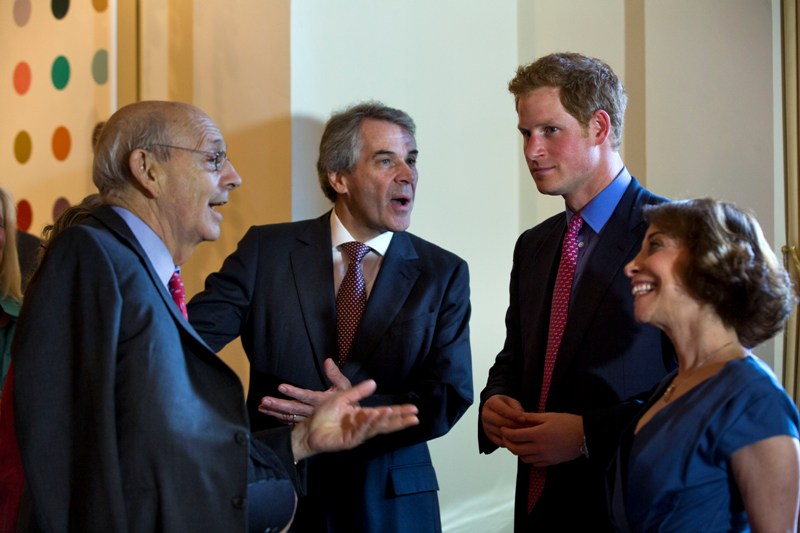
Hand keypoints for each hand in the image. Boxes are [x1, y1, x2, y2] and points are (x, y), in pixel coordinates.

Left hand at [258, 358, 352, 424]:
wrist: (352, 421)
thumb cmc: (348, 401)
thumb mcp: (345, 386)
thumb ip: (335, 374)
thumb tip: (328, 361)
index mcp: (321, 401)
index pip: (305, 396)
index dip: (294, 392)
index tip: (281, 387)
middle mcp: (313, 411)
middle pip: (293, 409)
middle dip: (278, 405)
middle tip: (264, 401)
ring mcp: (309, 419)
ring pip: (289, 417)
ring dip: (275, 412)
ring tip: (261, 407)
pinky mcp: (307, 423)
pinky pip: (292, 423)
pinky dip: (281, 420)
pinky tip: (272, 415)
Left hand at [290, 378, 418, 460]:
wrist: (308, 428)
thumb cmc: (324, 414)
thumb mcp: (342, 397)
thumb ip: (357, 392)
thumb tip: (374, 382)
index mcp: (363, 416)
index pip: (385, 414)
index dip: (399, 411)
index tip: (414, 409)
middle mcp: (363, 426)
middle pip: (386, 424)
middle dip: (400, 420)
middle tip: (415, 417)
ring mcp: (357, 435)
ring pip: (374, 428)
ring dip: (384, 420)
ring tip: (392, 411)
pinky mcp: (348, 441)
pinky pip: (360, 432)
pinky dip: (368, 424)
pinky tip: (374, 416)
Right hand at [481, 394, 526, 447]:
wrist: (495, 411)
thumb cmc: (506, 405)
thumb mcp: (512, 402)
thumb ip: (517, 409)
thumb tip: (523, 419)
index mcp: (491, 402)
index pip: (502, 409)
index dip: (513, 414)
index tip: (523, 419)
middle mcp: (486, 414)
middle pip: (500, 422)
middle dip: (514, 425)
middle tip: (526, 428)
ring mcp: (486, 426)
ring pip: (500, 433)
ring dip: (513, 434)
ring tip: (524, 433)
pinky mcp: (489, 436)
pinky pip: (500, 442)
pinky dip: (510, 442)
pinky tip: (518, 439)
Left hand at [500, 412, 583, 465]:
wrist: (586, 435)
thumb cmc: (568, 423)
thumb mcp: (548, 416)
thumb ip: (531, 418)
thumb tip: (518, 417)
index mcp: (538, 434)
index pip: (515, 436)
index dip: (506, 432)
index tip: (503, 428)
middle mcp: (540, 448)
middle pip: (516, 449)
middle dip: (508, 443)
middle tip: (506, 436)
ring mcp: (545, 457)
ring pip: (523, 458)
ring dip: (517, 451)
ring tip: (517, 442)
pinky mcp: (551, 462)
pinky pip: (534, 463)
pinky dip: (528, 457)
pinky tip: (529, 450)